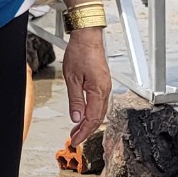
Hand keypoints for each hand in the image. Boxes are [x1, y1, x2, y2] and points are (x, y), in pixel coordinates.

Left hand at [64, 26, 111, 149]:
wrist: (88, 36)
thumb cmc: (80, 52)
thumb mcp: (72, 78)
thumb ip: (75, 100)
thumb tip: (76, 118)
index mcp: (98, 90)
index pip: (93, 118)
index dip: (84, 132)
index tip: (75, 140)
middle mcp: (105, 90)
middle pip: (98, 117)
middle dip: (86, 130)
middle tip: (74, 139)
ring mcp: (106, 86)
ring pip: (100, 111)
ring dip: (89, 122)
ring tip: (77, 130)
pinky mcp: (103, 82)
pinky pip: (100, 103)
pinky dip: (92, 112)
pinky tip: (84, 114)